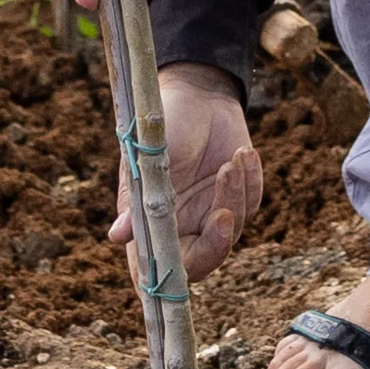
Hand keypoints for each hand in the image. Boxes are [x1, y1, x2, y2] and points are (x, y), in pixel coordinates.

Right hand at [106, 61, 264, 279]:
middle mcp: (181, 225)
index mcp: (151, 221)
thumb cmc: (162, 122)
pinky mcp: (238, 196)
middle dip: (217, 243)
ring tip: (232, 160)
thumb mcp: (148, 156)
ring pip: (232, 230)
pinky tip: (243, 153)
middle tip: (223, 215)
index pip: (158, 267)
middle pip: (203, 261)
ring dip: (234, 196)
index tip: (184, 264)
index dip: (168, 278)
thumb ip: (138, 197)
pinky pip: (251, 203)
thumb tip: (117, 237)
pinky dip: (250, 180)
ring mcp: (211, 212)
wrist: (197, 90)